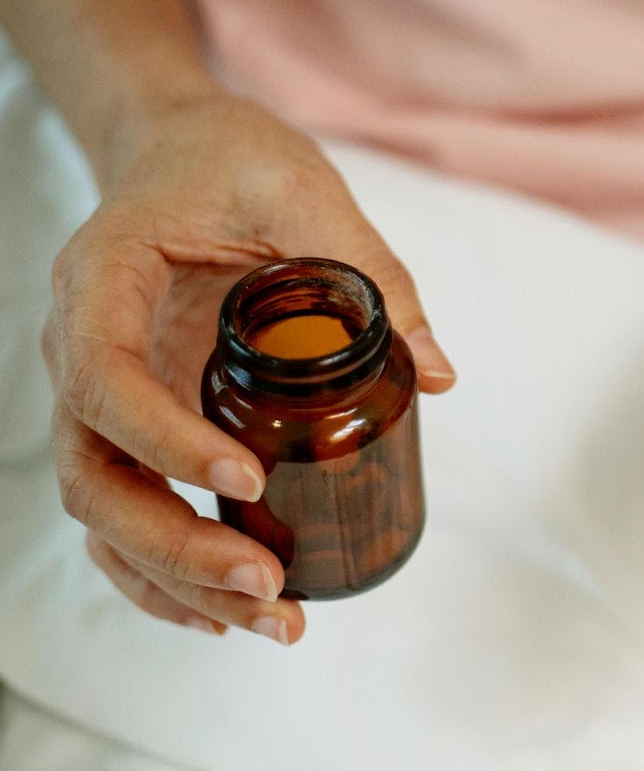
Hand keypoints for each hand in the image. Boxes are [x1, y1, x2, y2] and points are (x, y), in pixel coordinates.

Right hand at [42, 96, 454, 641]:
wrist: (184, 150)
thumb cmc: (232, 161)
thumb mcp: (306, 191)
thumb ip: (371, 274)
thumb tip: (435, 374)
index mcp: (102, 282)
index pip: (105, 380)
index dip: (165, 440)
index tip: (247, 477)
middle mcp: (80, 348)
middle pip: (91, 475)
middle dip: (173, 545)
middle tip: (266, 585)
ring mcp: (98, 395)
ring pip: (104, 513)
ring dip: (175, 579)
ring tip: (272, 621)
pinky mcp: (132, 422)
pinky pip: (127, 511)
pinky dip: (167, 571)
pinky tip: (229, 611)